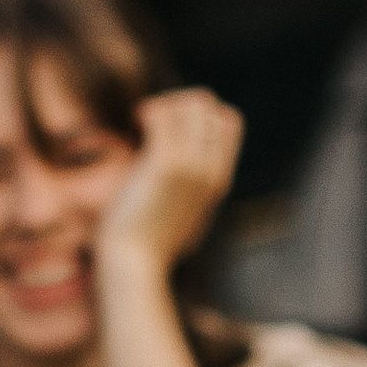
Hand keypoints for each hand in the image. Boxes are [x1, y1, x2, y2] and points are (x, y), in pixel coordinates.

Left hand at [97, 89, 243, 279]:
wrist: (136, 263)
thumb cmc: (152, 246)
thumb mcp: (188, 218)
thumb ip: (197, 197)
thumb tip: (201, 196)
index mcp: (220, 179)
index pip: (230, 121)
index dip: (203, 112)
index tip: (174, 124)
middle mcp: (211, 169)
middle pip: (209, 107)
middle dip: (179, 102)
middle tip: (152, 119)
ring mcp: (191, 166)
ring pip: (190, 105)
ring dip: (163, 104)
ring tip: (142, 119)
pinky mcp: (165, 166)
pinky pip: (165, 116)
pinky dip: (149, 110)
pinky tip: (136, 120)